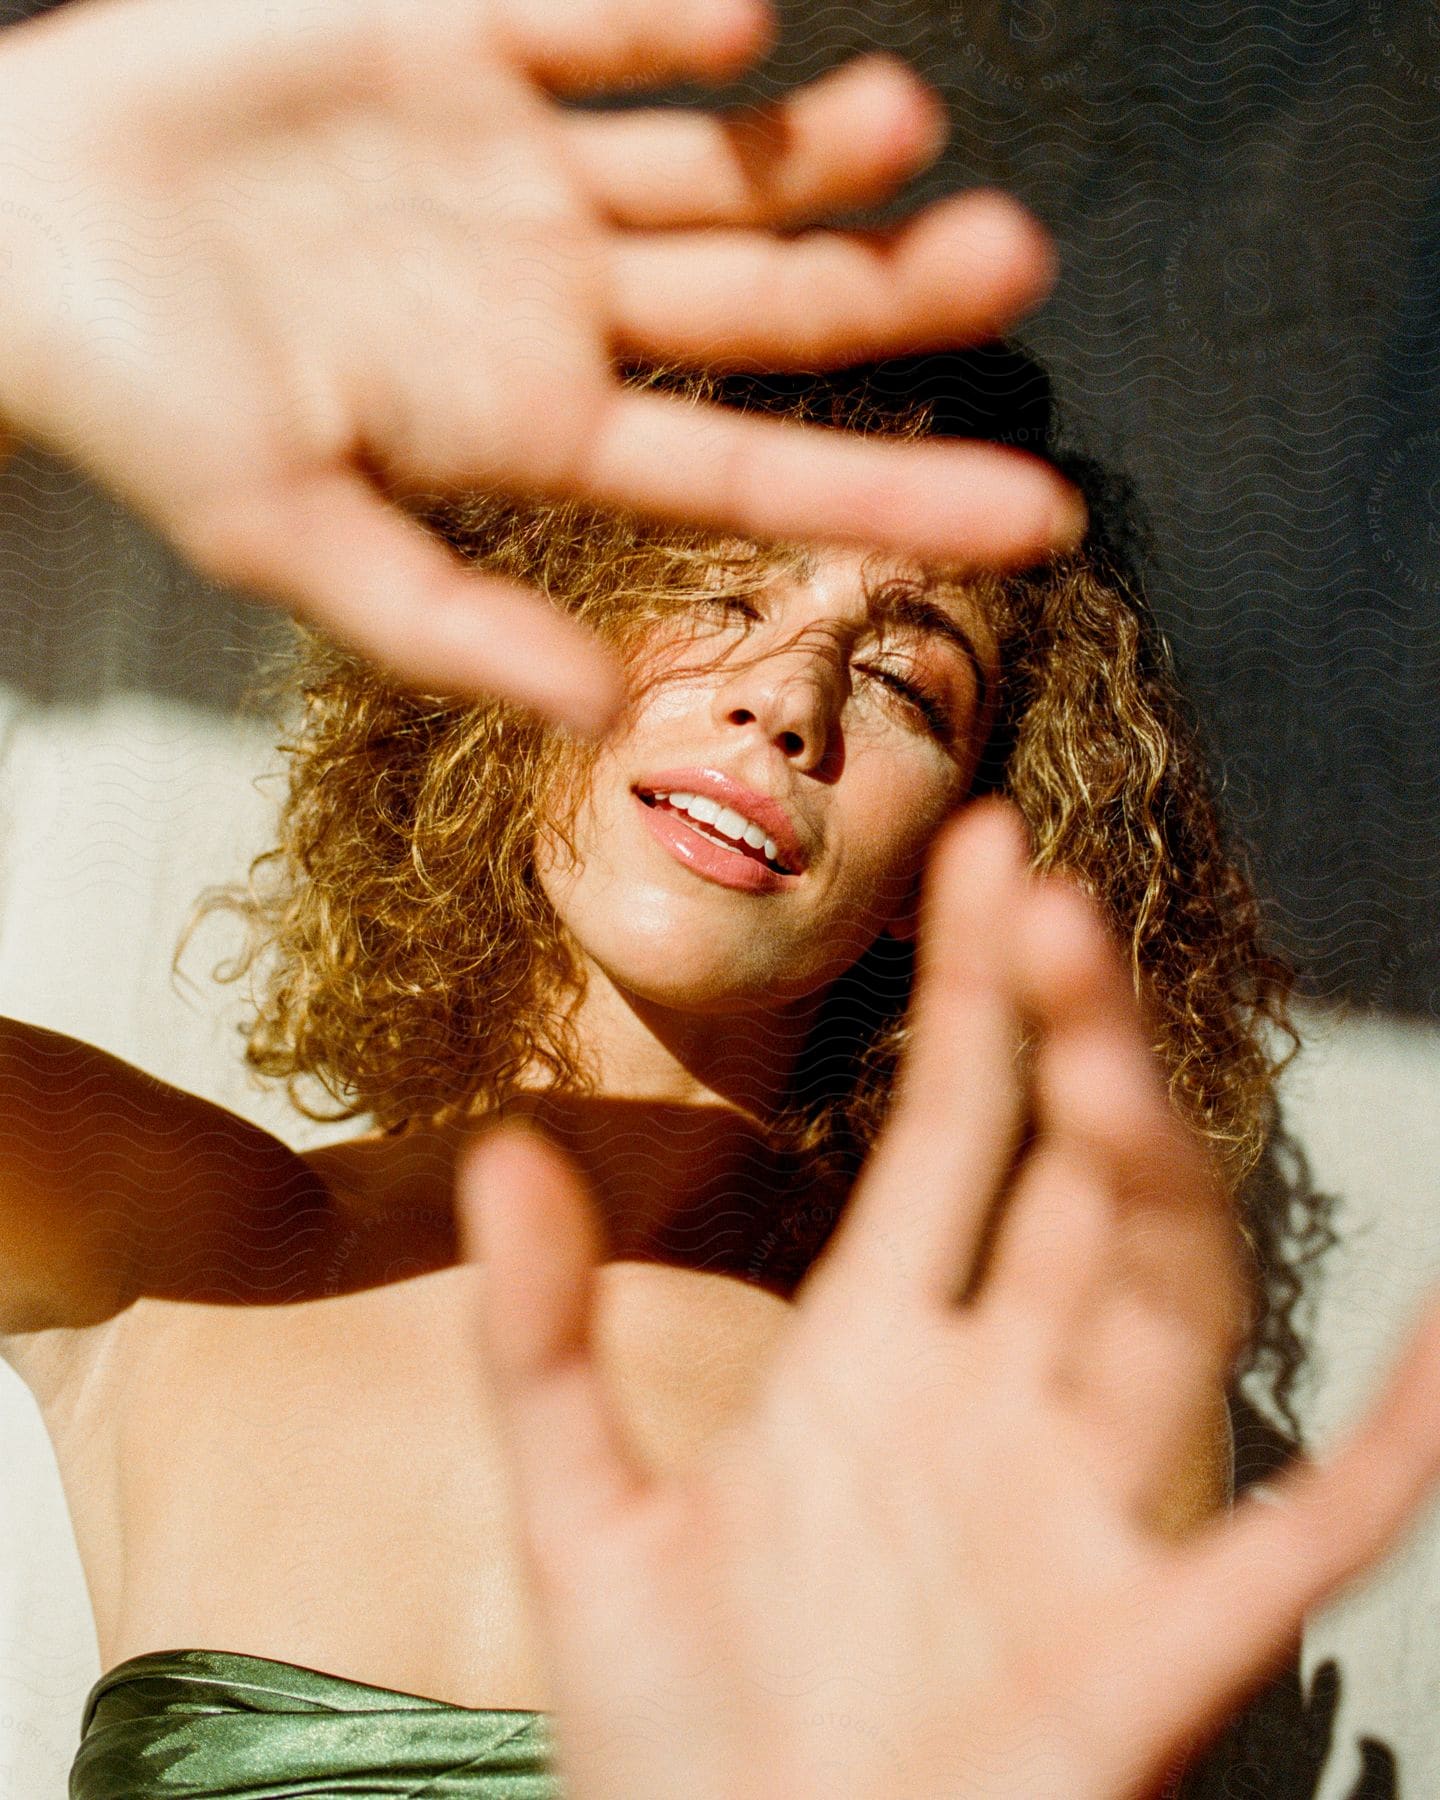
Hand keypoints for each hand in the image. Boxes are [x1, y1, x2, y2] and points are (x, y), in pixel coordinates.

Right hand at [0, 0, 1079, 728]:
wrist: (20, 230)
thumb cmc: (139, 402)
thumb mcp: (288, 539)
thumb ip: (451, 624)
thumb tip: (610, 715)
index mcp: (536, 421)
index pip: (755, 466)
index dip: (900, 493)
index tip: (1043, 515)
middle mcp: (556, 297)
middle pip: (770, 300)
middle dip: (895, 288)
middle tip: (1018, 260)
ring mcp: (518, 169)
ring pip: (714, 156)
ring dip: (817, 144)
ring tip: (907, 123)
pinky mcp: (454, 41)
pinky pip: (589, 19)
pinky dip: (665, 19)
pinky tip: (741, 23)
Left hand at [457, 801, 1439, 1799]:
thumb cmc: (670, 1732)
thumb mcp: (582, 1517)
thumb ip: (548, 1340)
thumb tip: (498, 1157)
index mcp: (877, 1352)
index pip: (952, 1126)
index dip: (975, 991)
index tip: (984, 849)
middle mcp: (998, 1401)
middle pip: (1072, 1185)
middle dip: (1073, 1045)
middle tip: (1048, 909)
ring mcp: (1082, 1512)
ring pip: (1166, 1305)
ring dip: (1158, 1176)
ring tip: (1111, 1053)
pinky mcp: (1149, 1649)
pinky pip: (1303, 1534)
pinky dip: (1391, 1445)